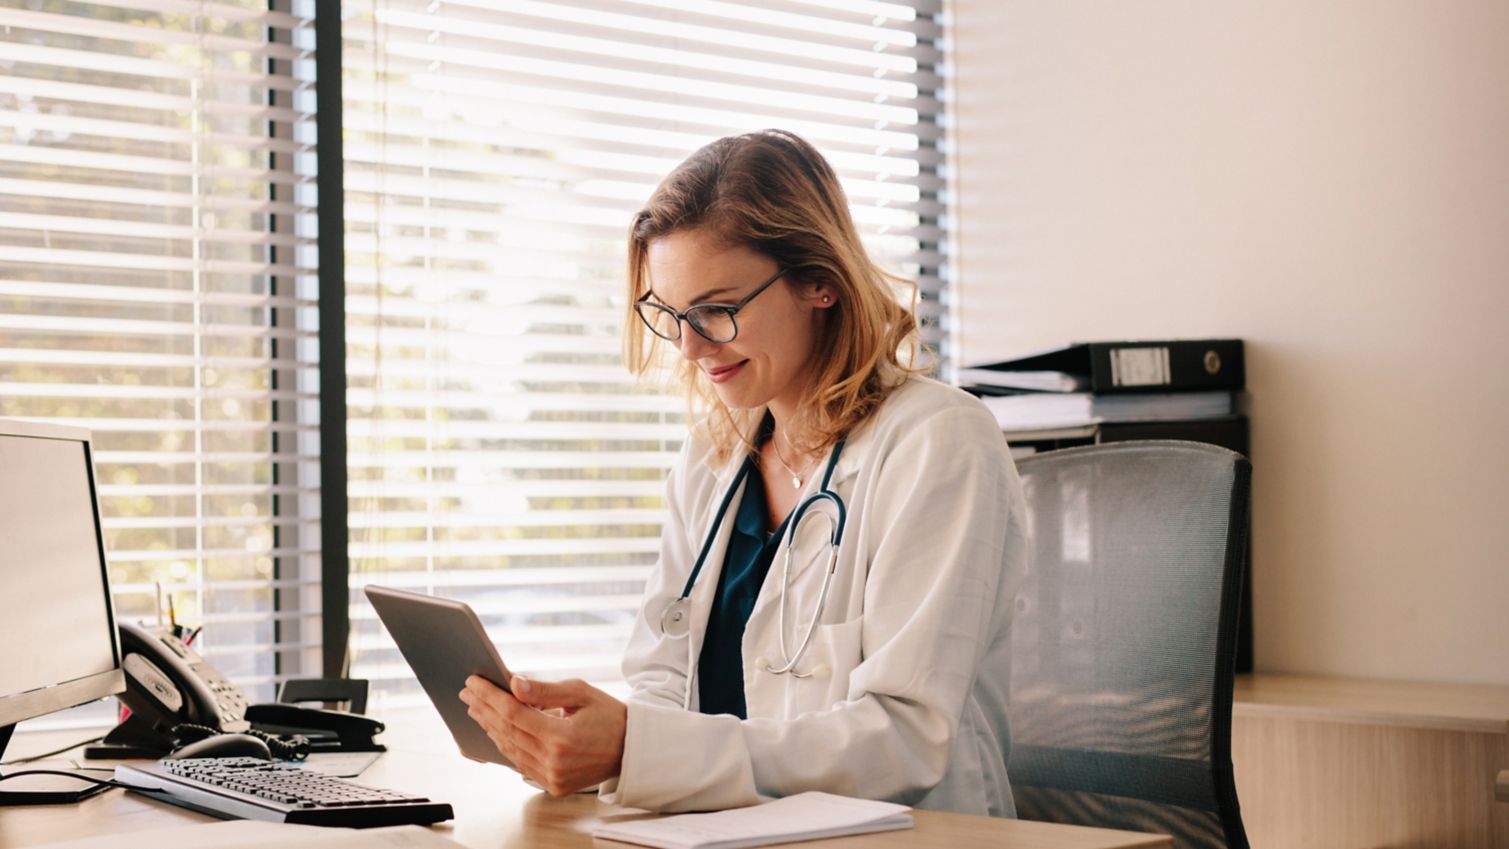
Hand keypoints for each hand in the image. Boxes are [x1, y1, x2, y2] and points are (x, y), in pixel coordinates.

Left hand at [458, 674, 625, 796]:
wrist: (631, 750)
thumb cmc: (608, 716)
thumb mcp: (581, 693)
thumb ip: (545, 691)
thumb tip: (514, 684)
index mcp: (561, 737)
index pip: (514, 713)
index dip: (490, 696)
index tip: (474, 682)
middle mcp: (553, 761)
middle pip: (507, 731)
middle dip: (484, 709)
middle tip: (467, 692)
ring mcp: (552, 777)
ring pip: (510, 749)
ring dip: (490, 727)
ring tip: (476, 708)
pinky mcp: (553, 785)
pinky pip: (520, 763)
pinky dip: (505, 745)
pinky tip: (495, 730)